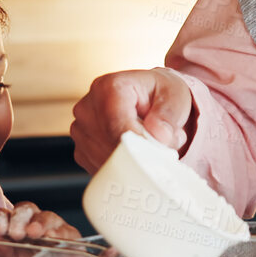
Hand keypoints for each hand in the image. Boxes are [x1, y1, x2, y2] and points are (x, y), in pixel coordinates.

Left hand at [0, 201, 85, 256]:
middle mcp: (31, 223)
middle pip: (26, 209)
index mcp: (11, 228)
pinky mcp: (70, 237)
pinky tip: (53, 238)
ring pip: (47, 216)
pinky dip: (60, 233)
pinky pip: (66, 230)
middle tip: (17, 233)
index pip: (3, 214)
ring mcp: (52, 227)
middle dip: (20, 219)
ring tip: (35, 233)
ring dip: (40, 223)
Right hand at [71, 69, 194, 171]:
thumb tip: (158, 136)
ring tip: (151, 144)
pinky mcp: (81, 150)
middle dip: (140, 153)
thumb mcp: (175, 95)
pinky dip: (123, 168)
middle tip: (165, 145)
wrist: (150, 99)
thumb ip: (168, 115)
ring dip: (134, 162)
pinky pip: (102, 169)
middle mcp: (87, 107)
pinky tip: (135, 152)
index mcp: (108, 87)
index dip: (140, 143)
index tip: (160, 150)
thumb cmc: (160, 94)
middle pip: (110, 145)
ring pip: (106, 161)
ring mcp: (80, 130)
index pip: (117, 125)